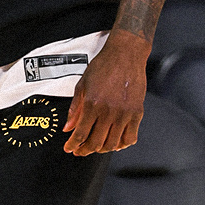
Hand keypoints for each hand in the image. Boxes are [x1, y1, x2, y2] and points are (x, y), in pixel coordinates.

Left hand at [63, 33, 147, 154]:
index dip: (73, 145)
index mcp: (92, 104)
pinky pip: (130, 137)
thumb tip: (68, 127)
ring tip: (96, 146)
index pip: (80, 134)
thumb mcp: (82, 85)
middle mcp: (109, 111)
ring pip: (113, 144)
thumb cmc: (104, 65)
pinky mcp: (137, 113)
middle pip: (96, 143)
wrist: (126, 54)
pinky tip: (116, 143)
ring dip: (102, 149)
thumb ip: (74, 109)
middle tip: (80, 150)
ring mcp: (124, 113)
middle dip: (85, 150)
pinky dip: (122, 145)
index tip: (70, 148)